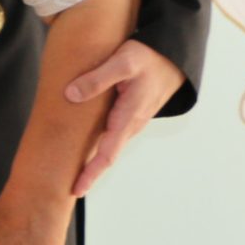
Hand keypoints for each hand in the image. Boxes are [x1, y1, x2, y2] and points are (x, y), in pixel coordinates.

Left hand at [63, 37, 185, 194]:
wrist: (173, 54)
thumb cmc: (147, 56)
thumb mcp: (122, 62)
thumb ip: (97, 78)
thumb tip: (71, 95)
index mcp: (128, 115)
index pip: (108, 152)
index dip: (91, 172)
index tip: (77, 189)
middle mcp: (132, 123)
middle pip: (108, 154)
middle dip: (91, 173)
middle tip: (70, 190)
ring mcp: (133, 120)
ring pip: (111, 145)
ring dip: (95, 161)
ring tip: (75, 174)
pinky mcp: (131, 113)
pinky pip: (114, 134)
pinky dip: (102, 146)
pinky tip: (88, 147)